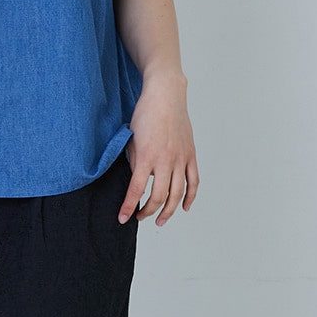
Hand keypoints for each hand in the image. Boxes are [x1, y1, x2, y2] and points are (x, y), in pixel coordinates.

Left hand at [118, 72, 197, 226]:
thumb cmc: (145, 114)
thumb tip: (137, 180)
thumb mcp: (131, 139)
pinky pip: (193, 181)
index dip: (128, 207)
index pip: (137, 190)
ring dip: (169, 211)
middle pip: (159, 196)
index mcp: (147, 156)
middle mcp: (165, 160)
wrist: (166, 95)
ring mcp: (180, 158)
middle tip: (139, 217)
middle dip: (147, 212)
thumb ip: (134, 162)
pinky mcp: (190, 155)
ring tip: (160, 220)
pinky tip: (185, 207)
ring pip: (178, 193)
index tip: (123, 218)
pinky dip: (191, 196)